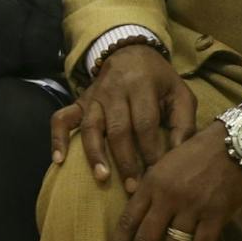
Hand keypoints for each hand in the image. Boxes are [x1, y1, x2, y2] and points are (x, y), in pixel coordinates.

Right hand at [54, 41, 193, 192]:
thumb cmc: (159, 80)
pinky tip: (58, 160)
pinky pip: (61, 119)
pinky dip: (57, 138)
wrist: (130, 52)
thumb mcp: (180, 94)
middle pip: (118, 129)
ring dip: (95, 154)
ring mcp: (92, 98)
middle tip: (134, 188)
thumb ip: (184, 124)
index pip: (145, 123)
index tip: (159, 176)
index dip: (151, 150)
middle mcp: (113, 92)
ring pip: (90, 127)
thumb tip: (180, 156)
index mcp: (141, 87)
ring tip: (102, 178)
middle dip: (126, 161)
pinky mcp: (78, 102)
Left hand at [106, 122, 241, 240]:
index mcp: (149, 185)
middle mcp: (166, 198)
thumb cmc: (195, 153)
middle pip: (147, 238)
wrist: (230, 145)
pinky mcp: (215, 214)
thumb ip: (152, 188)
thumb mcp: (164, 165)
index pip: (127, 220)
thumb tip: (140, 212)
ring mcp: (191, 207)